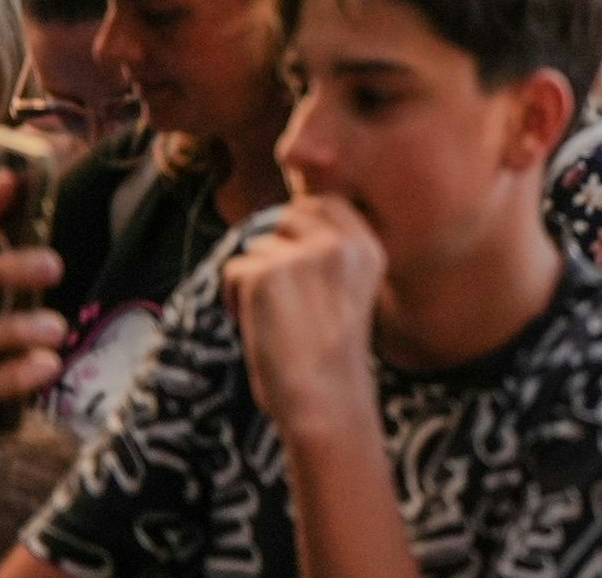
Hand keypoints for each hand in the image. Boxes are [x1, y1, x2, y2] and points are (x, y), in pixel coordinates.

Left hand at [221, 196, 385, 437]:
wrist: (326, 400)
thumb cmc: (332, 356)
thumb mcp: (348, 290)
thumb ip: (329, 253)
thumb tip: (281, 222)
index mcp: (369, 247)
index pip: (326, 202)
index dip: (301, 227)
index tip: (297, 262)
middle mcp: (340, 243)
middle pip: (287, 216)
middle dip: (275, 249)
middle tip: (282, 294)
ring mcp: (303, 255)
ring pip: (256, 246)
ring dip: (254, 278)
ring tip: (274, 318)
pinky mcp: (266, 273)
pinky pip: (233, 270)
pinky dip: (234, 298)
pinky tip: (256, 324)